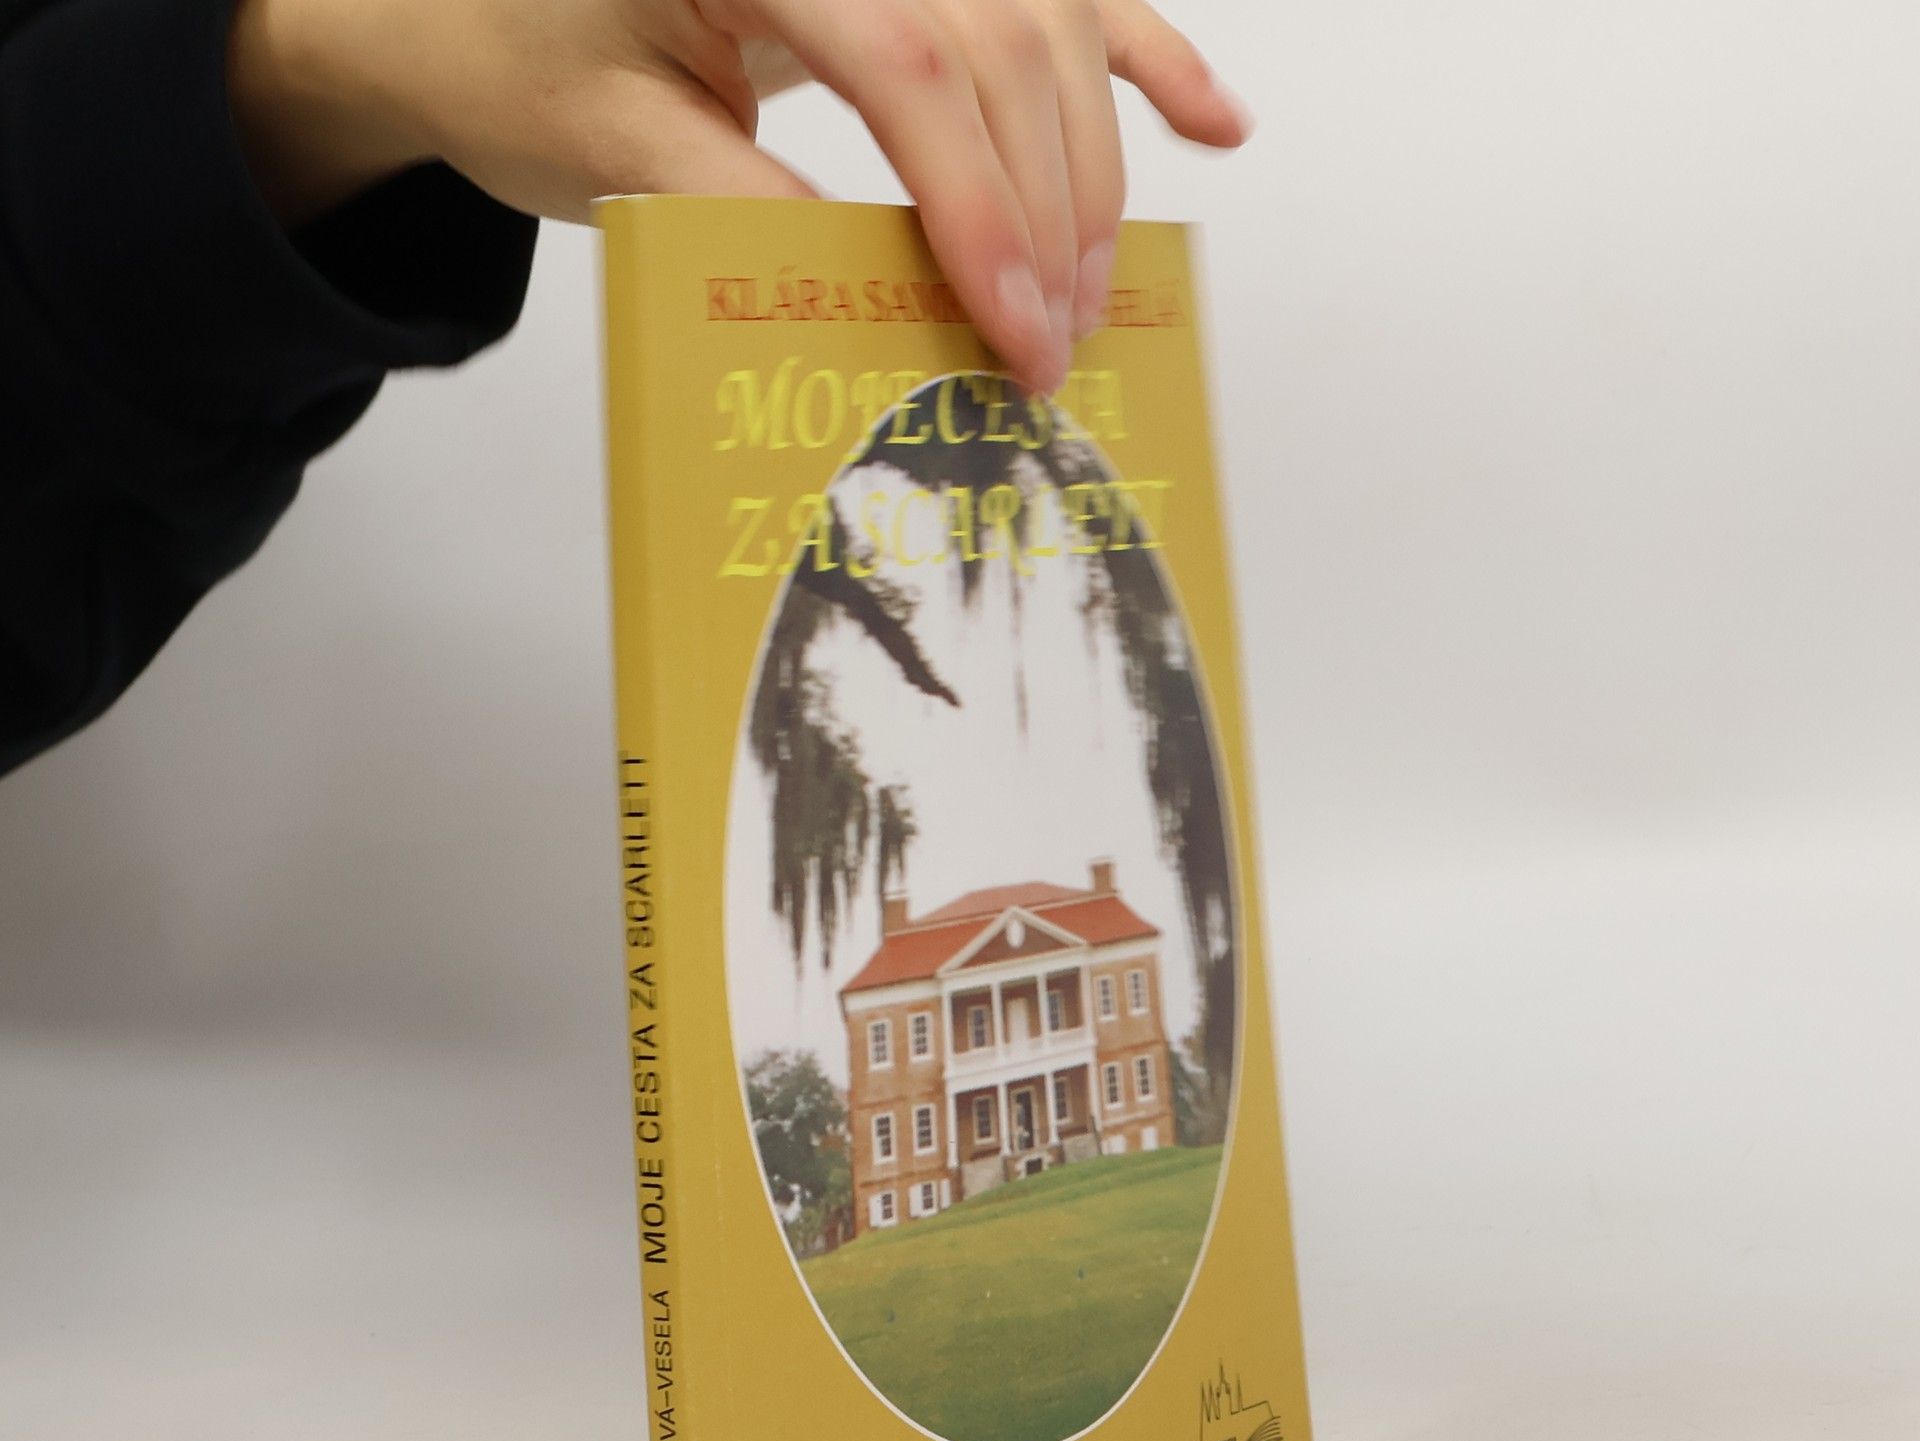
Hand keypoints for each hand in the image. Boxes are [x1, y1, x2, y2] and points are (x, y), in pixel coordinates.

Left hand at [227, 0, 1251, 391]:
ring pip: (1047, 18)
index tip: (1014, 333)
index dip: (978, 211)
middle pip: (1002, 41)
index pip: (907, 65)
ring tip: (1101, 284)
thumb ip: (745, 212)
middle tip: (1055, 346)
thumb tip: (889, 295)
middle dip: (1048, 210)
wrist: (480, 2)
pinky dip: (1141, 55)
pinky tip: (1210, 120)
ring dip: (1095, 159)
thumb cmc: (525, 63)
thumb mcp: (613, 152)